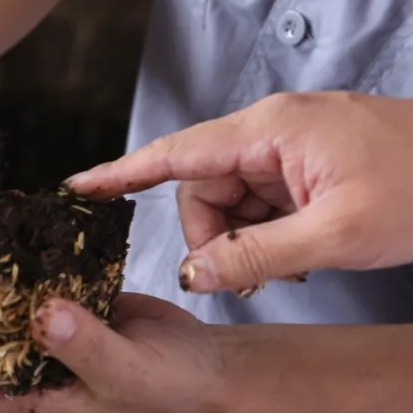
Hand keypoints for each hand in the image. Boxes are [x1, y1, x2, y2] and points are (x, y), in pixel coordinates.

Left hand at [0, 252, 225, 412]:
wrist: (207, 362)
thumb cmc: (168, 382)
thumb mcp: (125, 370)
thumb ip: (83, 345)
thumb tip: (39, 314)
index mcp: (28, 400)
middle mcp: (26, 370)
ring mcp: (41, 338)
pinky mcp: (61, 307)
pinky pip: (24, 286)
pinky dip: (8, 263)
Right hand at [67, 92, 412, 293]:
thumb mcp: (335, 234)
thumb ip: (255, 256)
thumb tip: (193, 275)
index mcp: (268, 132)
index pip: (174, 154)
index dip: (120, 175)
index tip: (77, 189)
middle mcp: (271, 131)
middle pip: (204, 188)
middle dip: (213, 238)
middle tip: (245, 281)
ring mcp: (291, 146)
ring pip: (233, 200)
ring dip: (245, 241)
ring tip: (284, 271)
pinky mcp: (308, 163)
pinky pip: (264, 200)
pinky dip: (269, 233)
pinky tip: (297, 255)